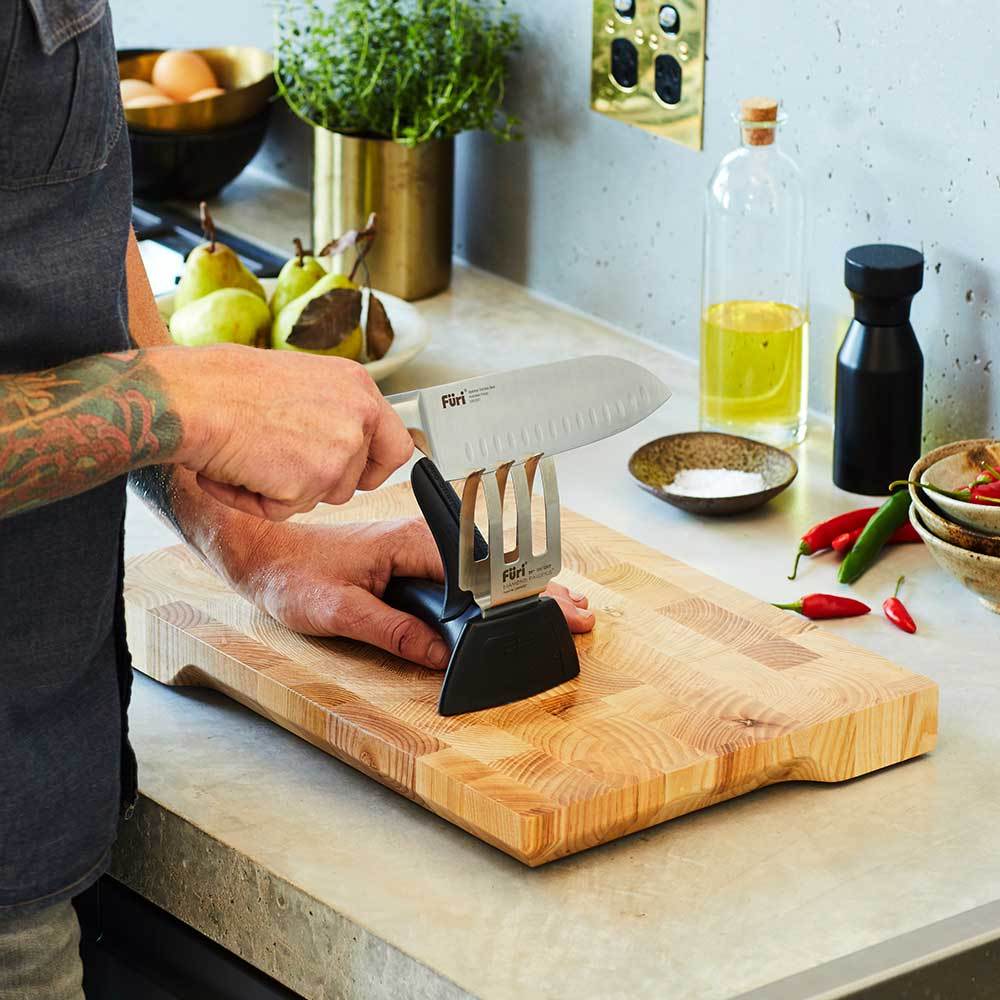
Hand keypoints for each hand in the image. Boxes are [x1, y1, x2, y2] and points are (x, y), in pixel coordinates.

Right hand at [156, 344, 413, 519]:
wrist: (189, 396)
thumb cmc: (225, 383)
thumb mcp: (299, 381)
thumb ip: (332, 411)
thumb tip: (345, 442)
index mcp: (357, 386)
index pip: (396, 445)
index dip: (374, 468)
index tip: (353, 474)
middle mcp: (358, 416)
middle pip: (355, 480)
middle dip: (318, 482)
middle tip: (275, 459)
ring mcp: (340, 450)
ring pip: (321, 497)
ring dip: (284, 488)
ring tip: (249, 454)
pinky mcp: (313, 481)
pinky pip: (285, 511)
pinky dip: (255, 501)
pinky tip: (235, 468)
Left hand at [229, 517, 594, 669]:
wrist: (266, 551)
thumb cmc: (294, 574)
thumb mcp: (338, 612)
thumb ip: (393, 631)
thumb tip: (440, 653)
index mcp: (413, 543)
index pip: (483, 570)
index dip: (523, 596)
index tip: (556, 614)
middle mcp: (424, 538)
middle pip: (497, 566)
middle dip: (541, 590)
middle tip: (580, 617)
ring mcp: (422, 545)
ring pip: (488, 566)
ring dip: (527, 588)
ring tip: (568, 609)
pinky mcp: (416, 557)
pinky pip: (469, 571)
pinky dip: (502, 587)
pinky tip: (520, 601)